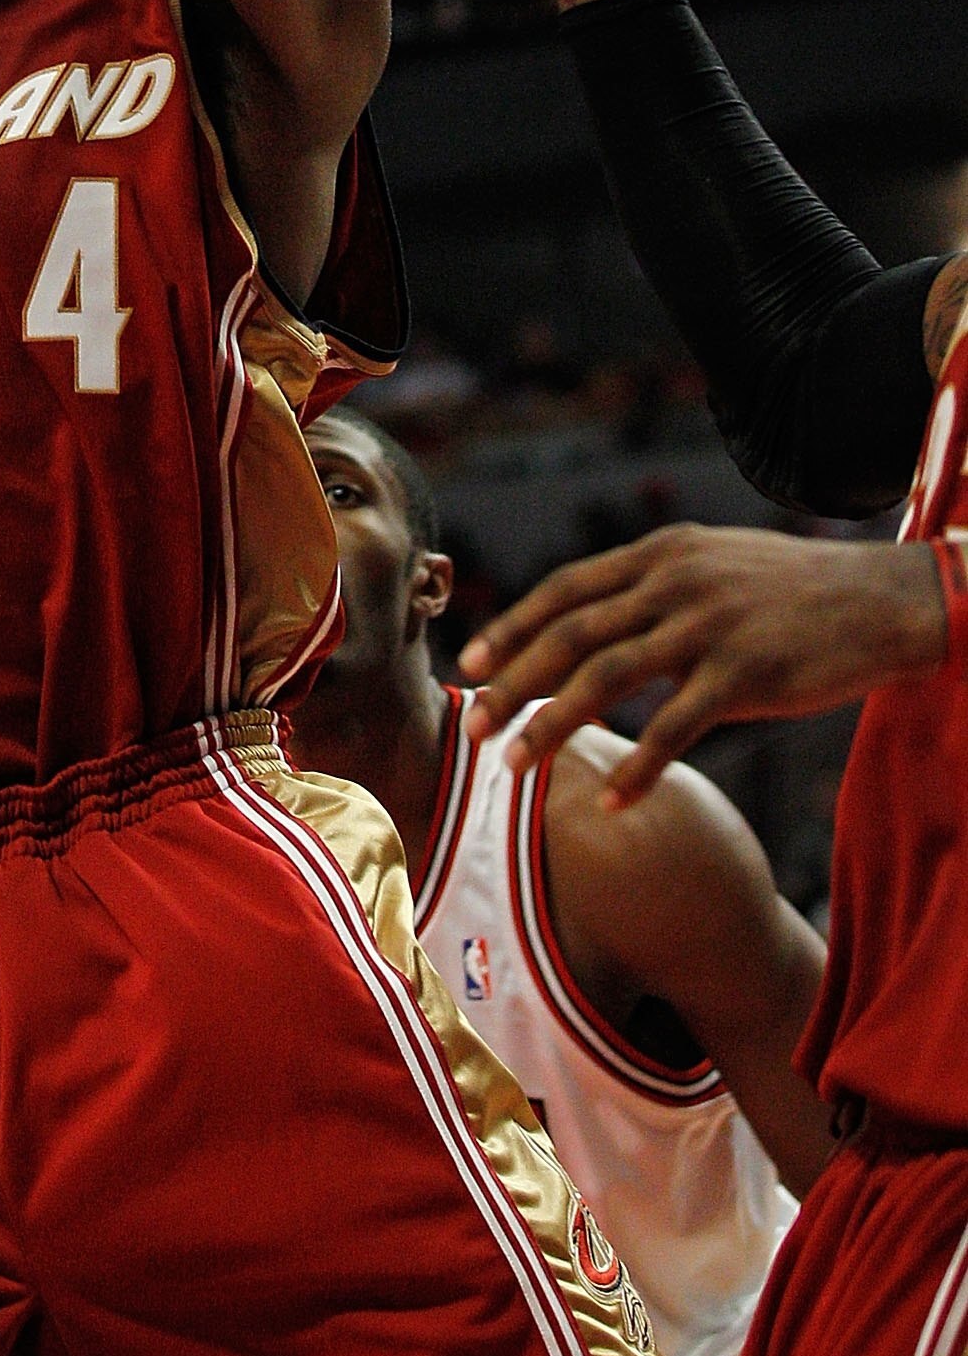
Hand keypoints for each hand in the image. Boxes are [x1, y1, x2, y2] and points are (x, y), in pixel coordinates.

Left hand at [458, 526, 947, 801]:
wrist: (884, 600)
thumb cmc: (795, 592)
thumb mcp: (715, 564)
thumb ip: (655, 588)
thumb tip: (593, 622)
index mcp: (661, 555)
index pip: (565, 589)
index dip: (513, 627)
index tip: (471, 663)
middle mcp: (675, 583)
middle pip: (570, 635)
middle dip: (512, 683)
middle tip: (473, 726)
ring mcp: (708, 626)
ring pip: (606, 678)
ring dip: (552, 725)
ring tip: (515, 767)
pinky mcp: (746, 673)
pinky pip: (675, 727)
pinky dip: (637, 766)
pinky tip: (612, 800)